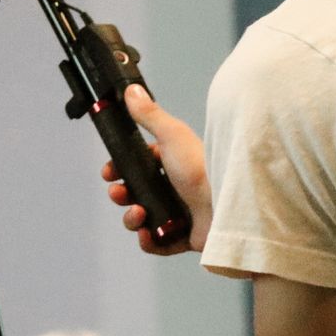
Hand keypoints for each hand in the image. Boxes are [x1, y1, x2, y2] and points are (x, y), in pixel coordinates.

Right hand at [101, 84, 210, 253]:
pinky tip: (149, 233)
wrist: (225, 204)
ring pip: (141, 219)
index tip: (109, 171)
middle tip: (120, 193)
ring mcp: (178, 213)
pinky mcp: (183, 237)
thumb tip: (132, 92)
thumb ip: (149, 115)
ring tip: (139, 214)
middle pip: (134, 193)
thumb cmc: (202, 168)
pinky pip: (157, 243)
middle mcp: (174, 188)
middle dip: (121, 195)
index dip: (119, 169)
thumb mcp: (172, 135)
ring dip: (131, 218)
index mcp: (170, 164)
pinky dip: (149, 240)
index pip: (137, 166)